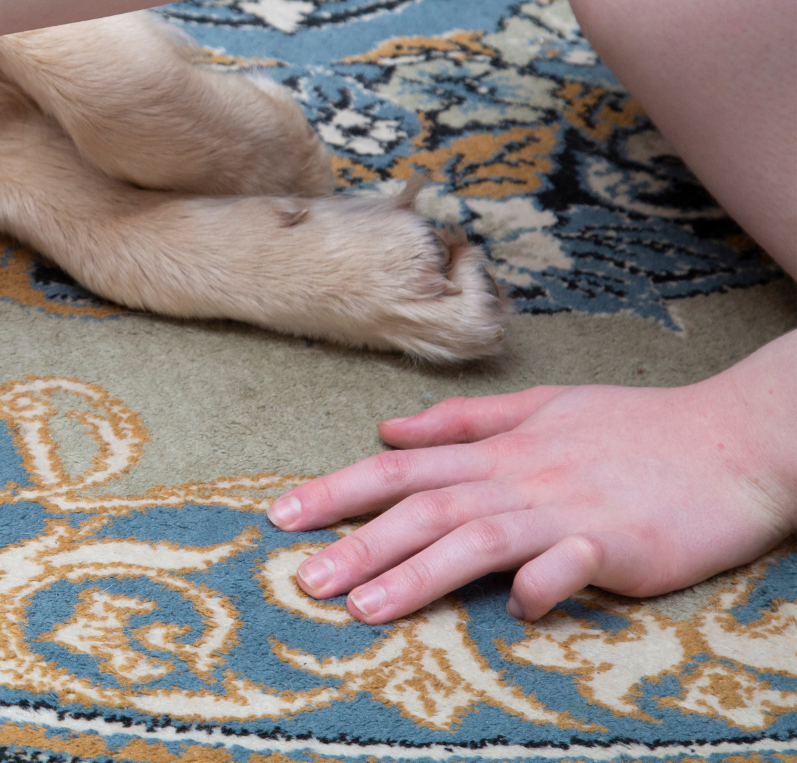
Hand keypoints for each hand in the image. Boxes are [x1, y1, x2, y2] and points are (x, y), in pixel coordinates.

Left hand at [268, 332, 796, 622]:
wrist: (734, 440)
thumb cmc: (638, 429)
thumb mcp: (544, 407)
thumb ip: (463, 422)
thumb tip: (387, 429)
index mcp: (499, 449)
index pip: (400, 469)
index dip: (338, 490)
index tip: (281, 516)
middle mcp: (520, 477)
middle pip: (423, 508)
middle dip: (356, 542)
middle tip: (301, 577)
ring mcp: (566, 510)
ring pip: (476, 538)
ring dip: (417, 573)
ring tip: (363, 607)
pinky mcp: (618, 543)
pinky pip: (571, 565)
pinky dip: (542, 584)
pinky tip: (515, 609)